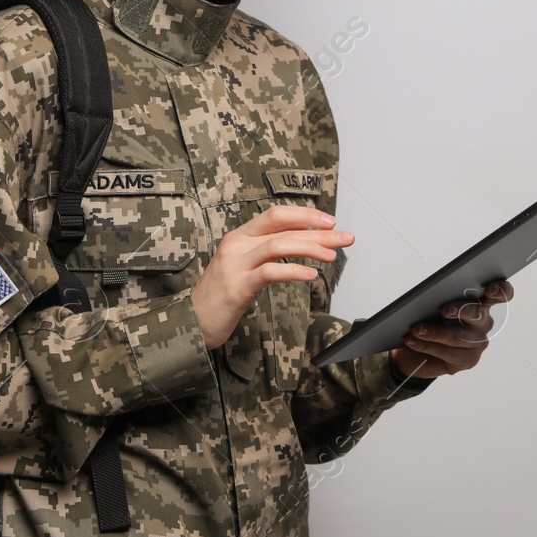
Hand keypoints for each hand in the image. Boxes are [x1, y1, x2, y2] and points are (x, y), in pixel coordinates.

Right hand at [192, 204, 353, 350]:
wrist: (191, 320)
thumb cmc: (221, 295)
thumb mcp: (242, 266)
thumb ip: (265, 253)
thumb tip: (301, 244)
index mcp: (239, 236)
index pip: (276, 215)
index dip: (305, 215)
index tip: (330, 221)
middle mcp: (237, 245)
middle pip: (283, 229)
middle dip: (318, 232)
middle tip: (345, 237)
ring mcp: (235, 264)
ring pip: (278, 245)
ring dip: (310, 248)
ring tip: (332, 255)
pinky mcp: (237, 287)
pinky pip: (270, 272)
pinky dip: (293, 271)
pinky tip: (310, 276)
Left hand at [389, 279, 512, 379]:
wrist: (417, 350)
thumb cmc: (429, 320)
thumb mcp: (433, 305)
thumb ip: (439, 297)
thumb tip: (428, 295)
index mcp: (480, 301)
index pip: (501, 293)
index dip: (500, 291)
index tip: (489, 290)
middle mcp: (483, 321)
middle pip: (478, 313)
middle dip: (461, 310)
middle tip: (443, 310)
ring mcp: (479, 342)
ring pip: (458, 336)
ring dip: (434, 332)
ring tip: (416, 330)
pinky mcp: (469, 359)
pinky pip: (448, 353)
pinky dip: (427, 345)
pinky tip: (412, 341)